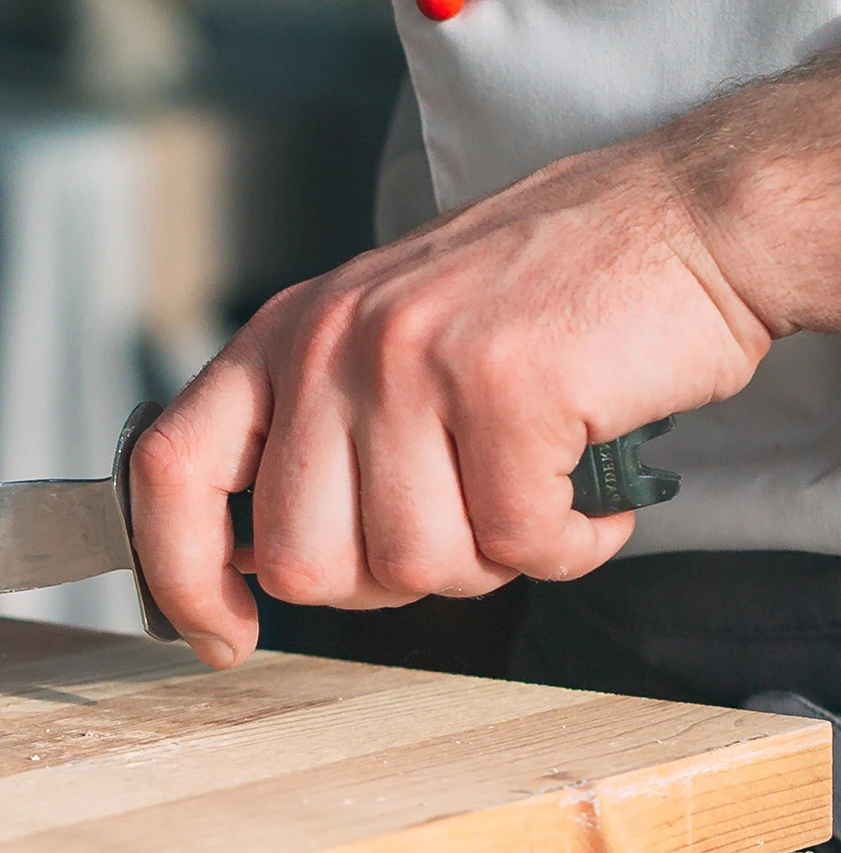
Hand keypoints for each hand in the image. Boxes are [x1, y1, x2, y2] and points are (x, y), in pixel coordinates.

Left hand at [129, 127, 774, 666]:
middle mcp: (330, 343)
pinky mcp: (507, 384)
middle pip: (302, 561)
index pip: (169, 470)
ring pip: (414, 565)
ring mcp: (413, 358)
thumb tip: (255, 562)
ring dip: (490, 558)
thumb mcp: (382, 344)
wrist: (683, 217)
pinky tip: (586, 485)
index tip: (223, 634)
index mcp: (283, 337)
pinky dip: (570, 543)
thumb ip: (313, 437)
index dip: (179, 573)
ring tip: (528, 484)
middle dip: (388, 579)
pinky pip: (522, 544)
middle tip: (460, 522)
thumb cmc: (539, 296)